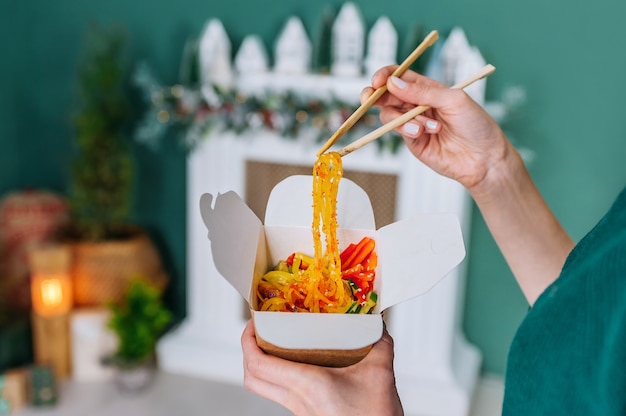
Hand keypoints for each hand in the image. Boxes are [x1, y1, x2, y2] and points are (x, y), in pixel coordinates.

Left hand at [241, 320, 403, 415]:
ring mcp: (299, 411)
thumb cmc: (375, 415)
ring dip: (263, 364)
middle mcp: (297, 400)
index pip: (259, 364)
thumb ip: (379, 342)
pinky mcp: (307, 415)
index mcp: (307, 384)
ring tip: (277, 343)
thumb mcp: (380, 372)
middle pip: (252, 378)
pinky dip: (280, 375)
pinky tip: (300, 363)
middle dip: (249, 351)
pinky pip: (282, 394)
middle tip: (260, 331)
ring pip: (265, 388)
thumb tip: (377, 324)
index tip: (254, 323)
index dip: (247, 341)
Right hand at [362, 66, 511, 193]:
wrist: (484, 159)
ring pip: (389, 114)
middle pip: (386, 95)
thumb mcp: (453, 99)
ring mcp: (413, 123)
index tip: (377, 80)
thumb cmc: (477, 125)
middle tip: (369, 96)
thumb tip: (393, 83)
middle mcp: (418, 105)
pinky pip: (399, 131)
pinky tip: (425, 132)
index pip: (400, 76)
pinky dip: (408, 129)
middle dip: (375, 95)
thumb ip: (422, 91)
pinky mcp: (413, 142)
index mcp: (428, 88)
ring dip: (402, 118)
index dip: (386, 76)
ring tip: (424, 126)